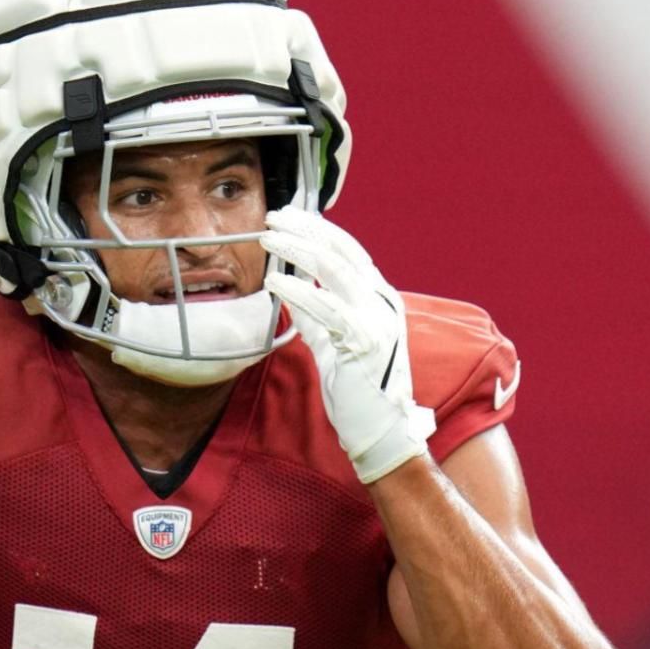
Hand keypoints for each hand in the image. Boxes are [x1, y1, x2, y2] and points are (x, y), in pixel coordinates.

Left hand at [262, 207, 435, 482]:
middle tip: (273, 216)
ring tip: (267, 239)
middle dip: (305, 228)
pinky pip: (327, 307)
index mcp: (377, 298)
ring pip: (335, 269)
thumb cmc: (357, 390)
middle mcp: (382, 302)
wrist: (381, 431)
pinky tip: (275, 282)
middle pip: (342, 250)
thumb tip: (292, 289)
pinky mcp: (364, 340)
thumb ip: (316, 315)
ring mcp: (376, 319)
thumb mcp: (332, 343)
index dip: (318, 229)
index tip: (289, 216)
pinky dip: (299, 290)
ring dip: (297, 250)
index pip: (348, 251)